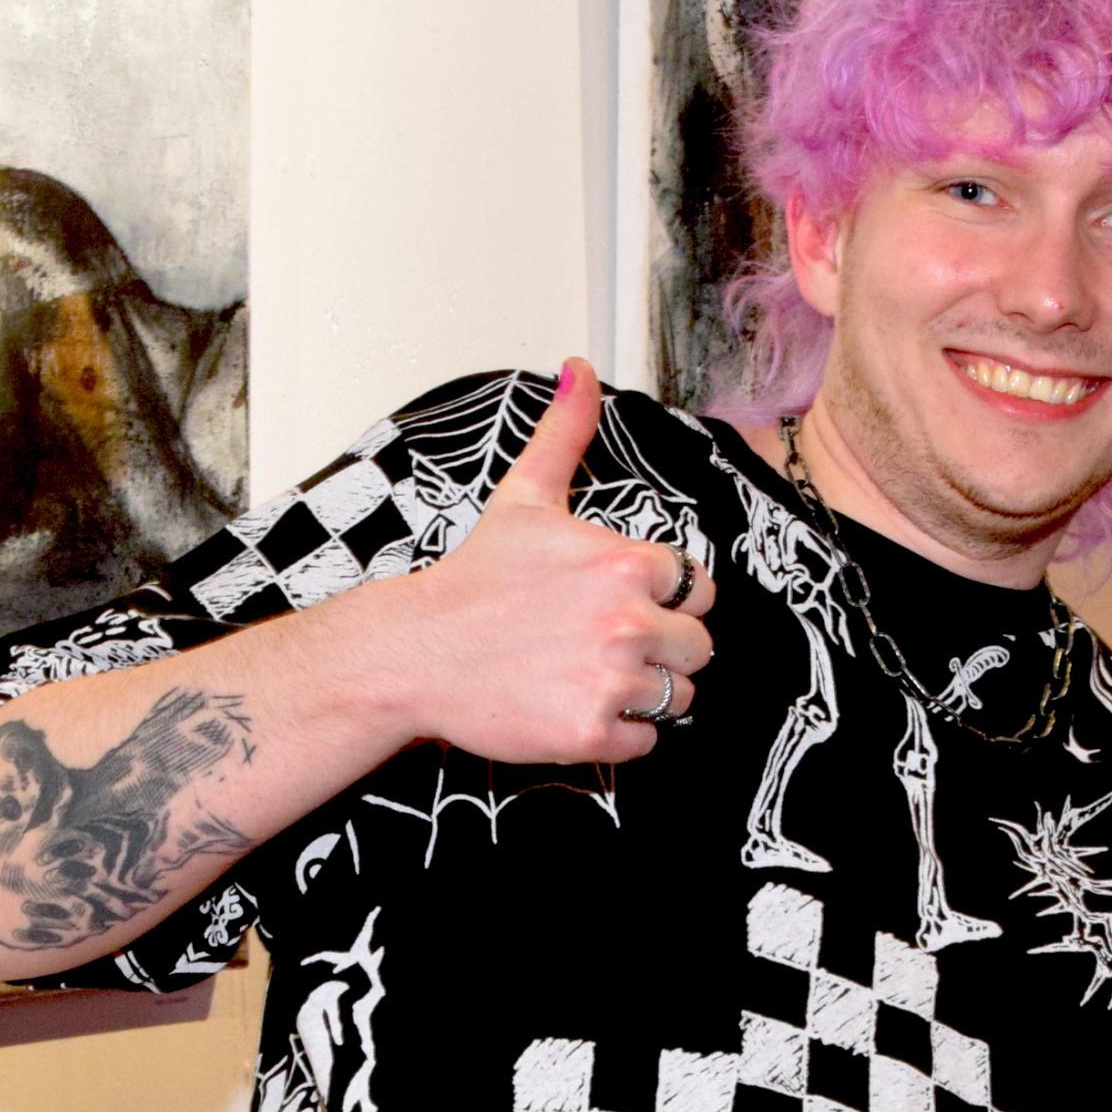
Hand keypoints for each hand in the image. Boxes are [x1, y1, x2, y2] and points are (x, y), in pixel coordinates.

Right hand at [378, 359, 714, 764]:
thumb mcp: (525, 499)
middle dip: (661, 649)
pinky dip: (618, 734)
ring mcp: (610, 680)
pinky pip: (645, 743)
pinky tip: (574, 705)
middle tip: (601, 644)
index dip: (666, 600)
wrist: (414, 653)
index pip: (698, 590)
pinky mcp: (591, 733)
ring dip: (643, 692)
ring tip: (587, 674)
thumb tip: (580, 369)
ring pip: (678, 697)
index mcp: (624, 563)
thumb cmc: (473, 580)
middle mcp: (626, 621)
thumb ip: (565, 433)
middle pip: (697, 647)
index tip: (620, 604)